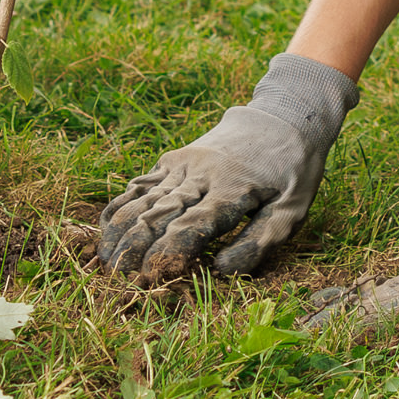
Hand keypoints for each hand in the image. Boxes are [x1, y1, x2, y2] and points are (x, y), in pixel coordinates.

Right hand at [95, 52, 354, 280]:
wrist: (283, 116)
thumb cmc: (293, 172)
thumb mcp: (292, 209)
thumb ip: (259, 242)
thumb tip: (221, 272)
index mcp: (232, 189)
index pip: (192, 227)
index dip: (170, 254)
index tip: (154, 279)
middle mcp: (200, 175)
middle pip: (159, 215)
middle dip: (136, 250)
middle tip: (120, 281)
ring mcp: (183, 165)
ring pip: (143, 200)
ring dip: (121, 232)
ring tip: (106, 263)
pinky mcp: (174, 160)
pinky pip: (141, 184)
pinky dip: (121, 206)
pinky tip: (107, 229)